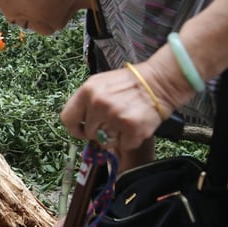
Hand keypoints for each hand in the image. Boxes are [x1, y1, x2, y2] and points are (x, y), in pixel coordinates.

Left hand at [61, 58, 191, 150]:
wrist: (159, 81)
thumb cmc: (130, 83)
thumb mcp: (101, 83)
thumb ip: (87, 102)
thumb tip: (79, 125)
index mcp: (87, 91)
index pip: (68, 118)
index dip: (75, 129)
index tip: (82, 131)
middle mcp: (98, 103)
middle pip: (89, 133)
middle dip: (100, 131)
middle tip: (114, 122)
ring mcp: (114, 116)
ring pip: (105, 141)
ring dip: (116, 136)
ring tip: (126, 121)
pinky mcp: (131, 127)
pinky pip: (124, 145)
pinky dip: (131, 139)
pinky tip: (136, 125)